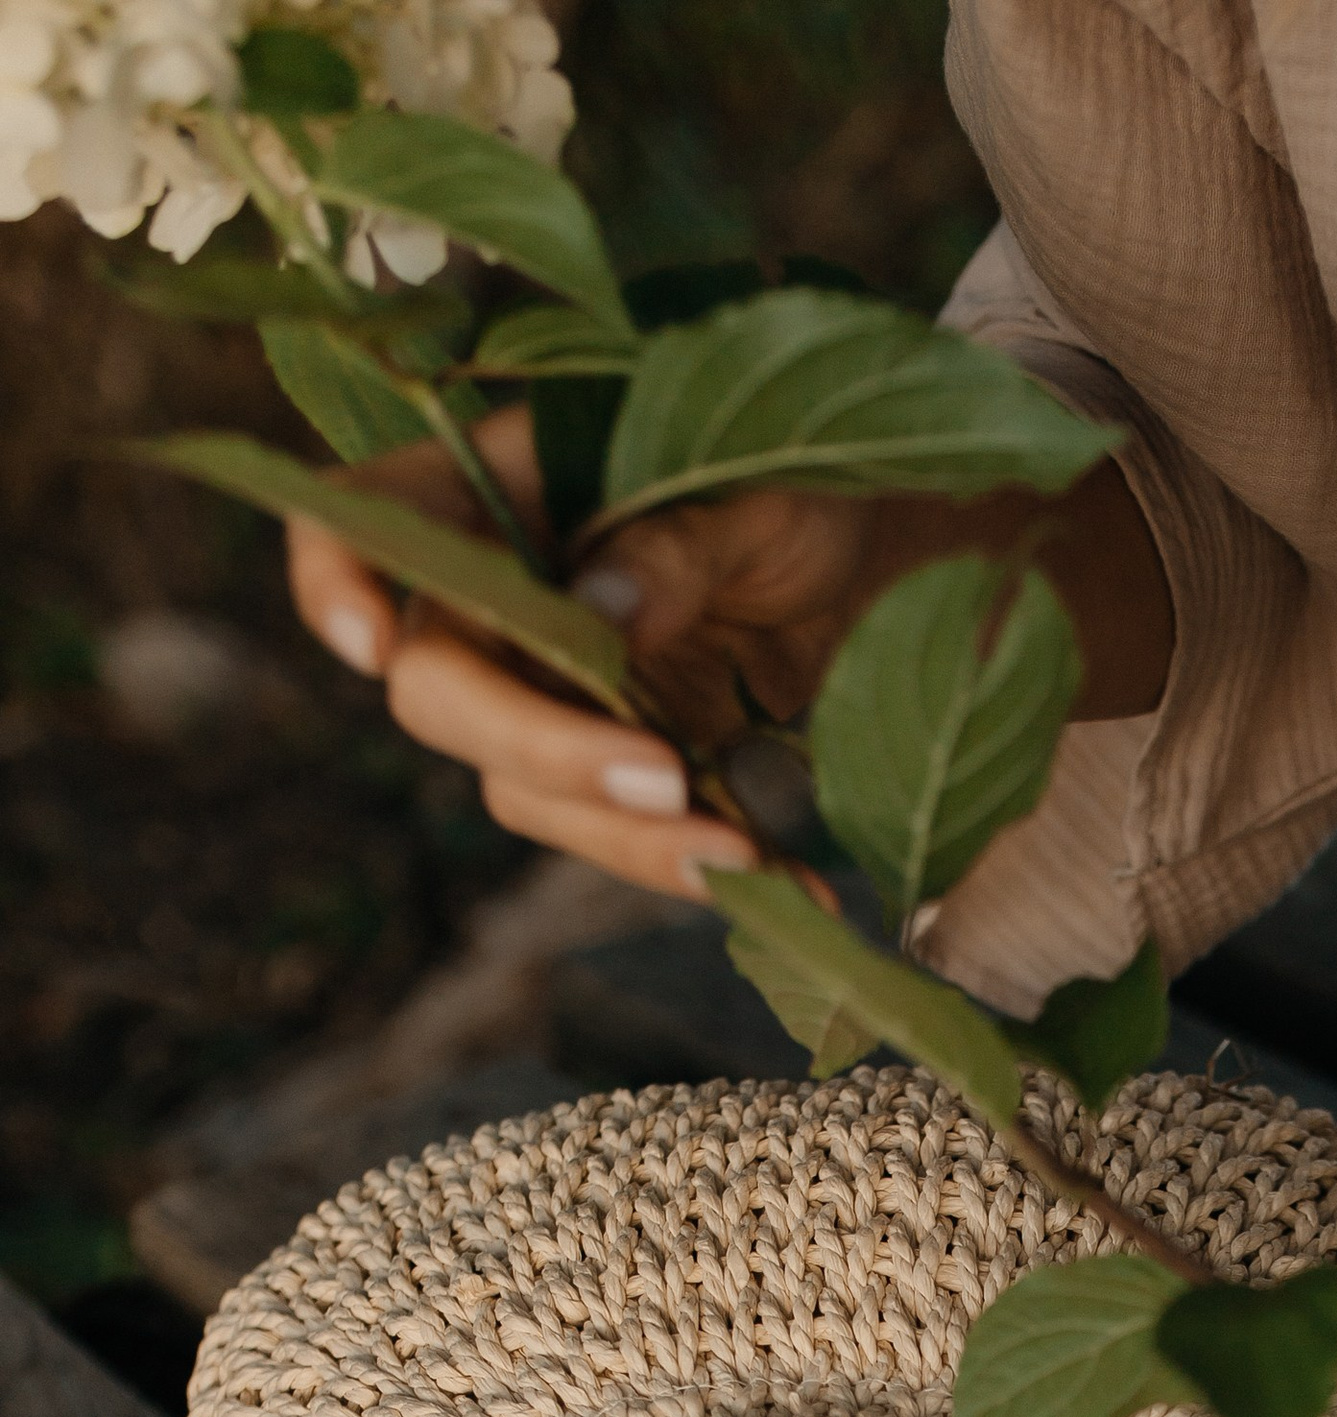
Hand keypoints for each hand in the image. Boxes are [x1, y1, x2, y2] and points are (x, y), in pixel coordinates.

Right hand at [285, 405, 757, 895]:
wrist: (876, 561)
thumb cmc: (801, 488)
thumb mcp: (761, 494)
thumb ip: (678, 543)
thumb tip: (600, 606)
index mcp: (506, 487)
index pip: (373, 516)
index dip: (337, 577)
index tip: (371, 645)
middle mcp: (503, 600)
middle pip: (442, 693)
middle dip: (541, 750)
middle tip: (661, 781)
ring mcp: (553, 696)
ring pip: (527, 793)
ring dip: (630, 840)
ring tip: (743, 854)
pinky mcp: (618, 773)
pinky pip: (621, 840)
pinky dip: (699, 870)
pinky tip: (786, 885)